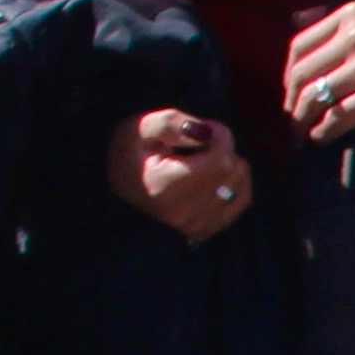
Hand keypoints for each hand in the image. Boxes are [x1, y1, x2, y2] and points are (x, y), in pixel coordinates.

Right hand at [110, 107, 254, 241]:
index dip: (219, 136)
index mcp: (165, 187)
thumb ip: (172, 124)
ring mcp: (197, 225)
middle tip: (196, 143)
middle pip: (233, 170)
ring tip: (200, 160)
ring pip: (240, 183)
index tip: (202, 129)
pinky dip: (234, 181)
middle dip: (222, 148)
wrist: (113, 197)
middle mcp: (184, 212)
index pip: (220, 161)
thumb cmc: (126, 157)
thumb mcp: (138, 129)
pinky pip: (241, 199)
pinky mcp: (206, 230)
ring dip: (228, 164)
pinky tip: (212, 174)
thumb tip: (207, 132)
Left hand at [289, 0, 354, 139]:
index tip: (289, 89)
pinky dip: (324, 130)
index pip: (300, 45)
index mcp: (351, 14)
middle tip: (289, 116)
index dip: (289, 72)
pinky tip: (319, 138)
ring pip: (317, 96)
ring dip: (302, 119)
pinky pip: (340, 116)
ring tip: (300, 131)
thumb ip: (336, 18)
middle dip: (291, 100)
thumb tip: (294, 21)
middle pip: (304, 73)